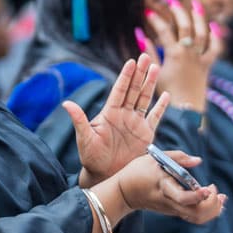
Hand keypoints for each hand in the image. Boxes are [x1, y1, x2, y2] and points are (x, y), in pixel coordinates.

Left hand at [67, 54, 170, 186]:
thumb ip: (79, 120)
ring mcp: (135, 123)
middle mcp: (124, 114)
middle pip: (134, 90)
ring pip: (145, 99)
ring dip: (150, 84)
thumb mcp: (85, 138)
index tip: (131, 61)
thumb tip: (66, 103)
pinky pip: (155, 118)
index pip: (119, 90)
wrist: (105, 175)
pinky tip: (166, 96)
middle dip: (140, 73)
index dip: (126, 76)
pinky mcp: (145, 135)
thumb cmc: (91, 157)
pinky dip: (161, 107)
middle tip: (145, 56)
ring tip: (155, 68)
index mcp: (110, 112)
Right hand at [110, 151, 225, 223]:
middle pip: (196, 213)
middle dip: (212, 205)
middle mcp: (170, 202)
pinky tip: (211, 199)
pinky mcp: (174, 211)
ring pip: (197, 218)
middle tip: (215, 189)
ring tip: (219, 197)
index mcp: (164, 187)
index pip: (183, 198)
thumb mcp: (155, 157)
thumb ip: (178, 157)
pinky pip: (194, 216)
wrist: (124, 192)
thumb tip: (198, 160)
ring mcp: (172, 209)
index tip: (208, 188)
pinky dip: (207, 211)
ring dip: (212, 210)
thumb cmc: (138, 171)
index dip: (197, 196)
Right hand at [142, 0, 223, 110]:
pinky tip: (212, 26)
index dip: (156, 20)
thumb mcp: (155, 72)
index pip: (164, 31)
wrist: (186, 110)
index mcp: (174, 54)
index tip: (149, 12)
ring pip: (202, 33)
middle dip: (177, 11)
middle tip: (170, 0)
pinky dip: (215, 37)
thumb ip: (149, 52)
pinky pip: (215, 48)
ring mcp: (200, 58)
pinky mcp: (207, 65)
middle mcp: (189, 53)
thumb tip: (140, 35)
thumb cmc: (167, 93)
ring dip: (199, 17)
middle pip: (185, 26)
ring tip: (195, 4)